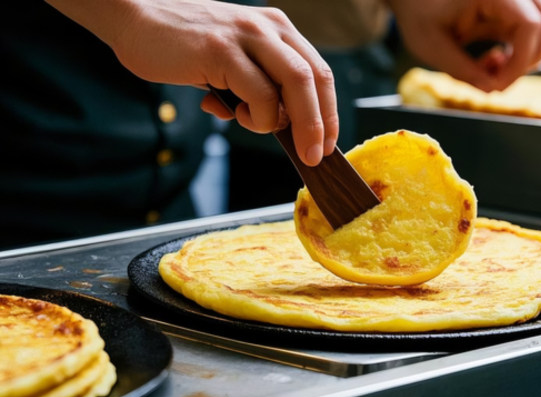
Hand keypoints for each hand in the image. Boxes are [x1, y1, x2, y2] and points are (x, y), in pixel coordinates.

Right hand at [46, 0, 336, 165]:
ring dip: (293, 124)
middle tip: (315, 156)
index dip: (328, 111)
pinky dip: (254, 116)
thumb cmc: (184, 46)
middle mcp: (268, 27)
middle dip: (320, 124)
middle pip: (315, 78)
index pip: (319, 72)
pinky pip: (258, 94)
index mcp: (276, 28)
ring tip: (260, 128)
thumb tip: (282, 125)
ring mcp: (246, 35)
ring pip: (295, 84)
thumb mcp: (235, 60)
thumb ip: (260, 85)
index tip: (327, 142)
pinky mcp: (221, 50)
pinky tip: (229, 112)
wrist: (135, 20)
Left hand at [388, 0, 540, 91]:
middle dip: (526, 60)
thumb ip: (463, 70)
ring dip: (524, 55)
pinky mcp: (510, 5)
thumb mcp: (432, 47)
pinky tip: (493, 60)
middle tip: (495, 81)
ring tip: (492, 68)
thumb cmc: (417, 13)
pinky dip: (518, 49)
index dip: (521, 60)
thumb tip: (492, 89)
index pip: (529, 24)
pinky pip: (529, 27)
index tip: (497, 85)